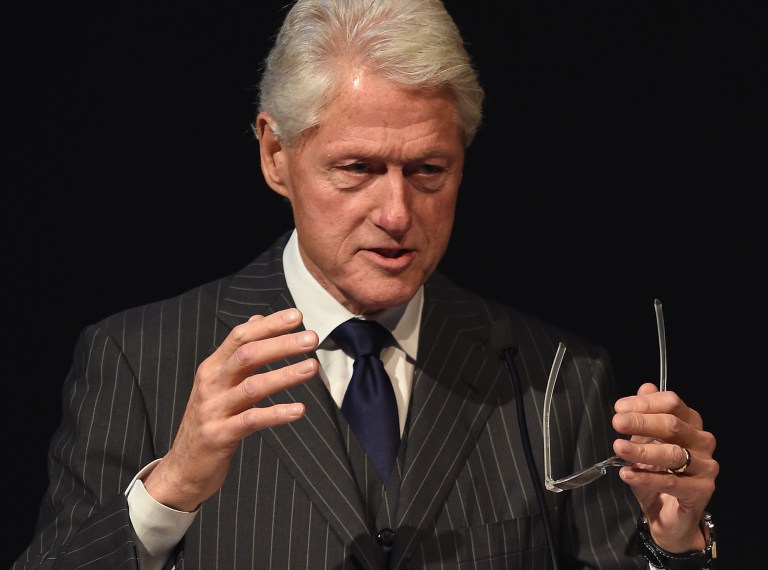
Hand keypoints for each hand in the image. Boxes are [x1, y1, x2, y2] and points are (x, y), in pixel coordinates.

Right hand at [143, 308, 318, 510]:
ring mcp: (213, 410)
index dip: (269, 324)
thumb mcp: (219, 383)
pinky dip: (277, 413)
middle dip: (281, 344)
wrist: (182, 469)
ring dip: (284, 374)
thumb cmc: (209, 421)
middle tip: (312, 338)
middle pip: (247, 355)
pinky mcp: (219, 436)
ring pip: (252, 386)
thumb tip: (258, 318)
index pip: (240, 336)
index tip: (297, 316)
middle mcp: (210, 384)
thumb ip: (239, 352)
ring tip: (312, 367)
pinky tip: (300, 409)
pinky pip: (252, 420)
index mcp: (212, 368)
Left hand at [611, 382, 718, 552]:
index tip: (619, 408)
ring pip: (673, 454)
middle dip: (642, 422)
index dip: (645, 404)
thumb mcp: (644, 441)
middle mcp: (702, 441)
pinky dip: (646, 477)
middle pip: (673, 425)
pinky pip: (672, 482)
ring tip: (618, 448)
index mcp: (690, 423)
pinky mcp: (702, 491)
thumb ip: (645, 415)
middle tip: (617, 423)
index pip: (672, 404)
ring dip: (642, 450)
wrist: (667, 514)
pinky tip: (627, 474)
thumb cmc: (656, 473)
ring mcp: (706, 467)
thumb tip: (645, 387)